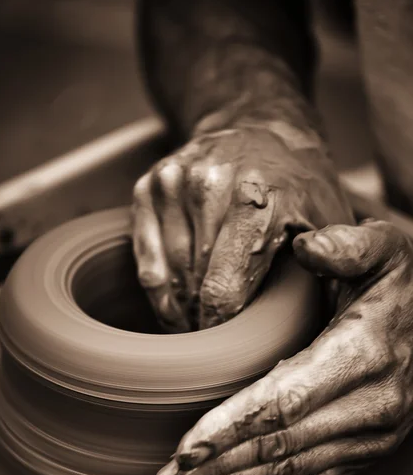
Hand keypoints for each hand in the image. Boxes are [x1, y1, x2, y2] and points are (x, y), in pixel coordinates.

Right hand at [132, 121, 353, 331]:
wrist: (257, 125)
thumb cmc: (298, 181)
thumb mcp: (330, 217)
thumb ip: (330, 264)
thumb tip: (318, 316)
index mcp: (260, 199)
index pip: (223, 290)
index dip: (220, 330)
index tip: (224, 349)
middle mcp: (210, 186)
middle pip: (193, 287)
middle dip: (203, 322)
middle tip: (217, 338)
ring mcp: (174, 184)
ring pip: (167, 276)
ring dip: (181, 309)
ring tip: (198, 321)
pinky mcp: (149, 188)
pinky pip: (145, 259)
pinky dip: (159, 290)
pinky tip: (174, 305)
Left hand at [151, 220, 412, 474]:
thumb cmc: (398, 284)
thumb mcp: (383, 249)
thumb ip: (347, 246)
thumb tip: (307, 247)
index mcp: (361, 354)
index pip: (284, 401)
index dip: (231, 428)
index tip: (184, 451)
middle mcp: (368, 405)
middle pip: (277, 446)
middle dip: (215, 469)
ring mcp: (369, 435)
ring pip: (288, 470)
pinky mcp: (365, 450)